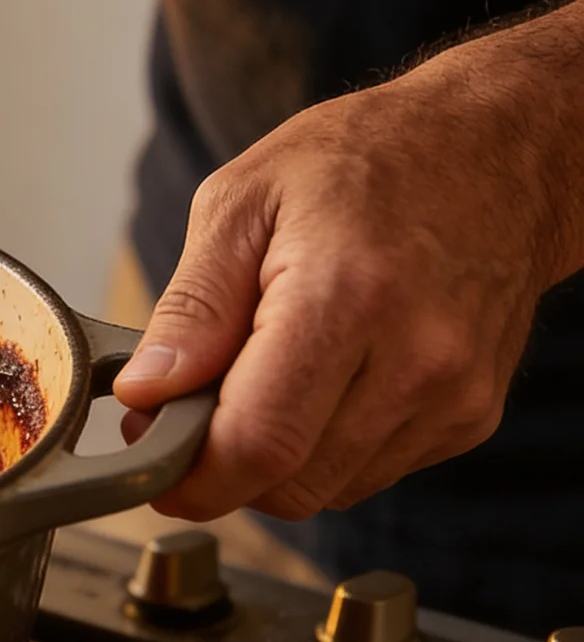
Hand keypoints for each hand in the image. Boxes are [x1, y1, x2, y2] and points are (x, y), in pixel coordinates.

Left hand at [113, 24, 583, 521]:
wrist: (497, 151)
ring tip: (264, 373)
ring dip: (276, 458)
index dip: (192, 475)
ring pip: (328, 490)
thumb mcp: (241, 200)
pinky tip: (324, 377)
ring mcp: (453, 395)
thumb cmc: (365, 160)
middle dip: (222, 467)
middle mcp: (415, 359)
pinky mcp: (471, 416)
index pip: (259, 442)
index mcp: (348, 297)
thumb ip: (191, 306)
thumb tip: (144, 390)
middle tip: (189, 410)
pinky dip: (325, 446)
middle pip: (291, 484)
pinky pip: (369, 471)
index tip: (150, 459)